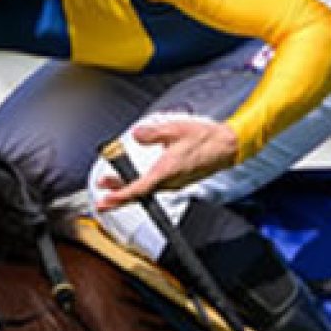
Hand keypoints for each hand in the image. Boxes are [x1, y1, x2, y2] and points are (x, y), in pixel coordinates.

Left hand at [95, 116, 240, 210]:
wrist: (227, 147)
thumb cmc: (206, 139)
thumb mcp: (175, 129)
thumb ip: (153, 132)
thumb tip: (137, 134)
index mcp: (166, 171)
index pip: (138, 189)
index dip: (120, 197)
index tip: (106, 201)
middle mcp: (170, 181)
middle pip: (140, 194)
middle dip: (119, 196)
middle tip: (103, 200)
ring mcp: (175, 183)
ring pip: (147, 190)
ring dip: (129, 189)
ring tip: (112, 184)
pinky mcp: (179, 181)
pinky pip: (156, 186)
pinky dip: (142, 184)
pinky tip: (136, 178)